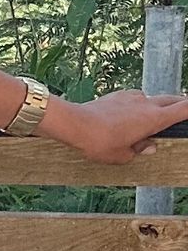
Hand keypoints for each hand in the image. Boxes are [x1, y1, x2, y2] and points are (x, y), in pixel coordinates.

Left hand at [45, 89, 187, 164]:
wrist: (74, 123)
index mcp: (154, 119)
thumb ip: (139, 150)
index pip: (183, 109)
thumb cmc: (99, 142)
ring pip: (151, 99)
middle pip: (172, 100)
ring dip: (155, 106)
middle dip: (180, 104)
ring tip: (149, 120)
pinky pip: (134, 99)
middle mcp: (146, 103)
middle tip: (183, 110)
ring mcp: (132, 96)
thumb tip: (149, 146)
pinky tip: (126, 117)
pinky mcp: (118, 94)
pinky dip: (136, 106)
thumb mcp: (122, 155)